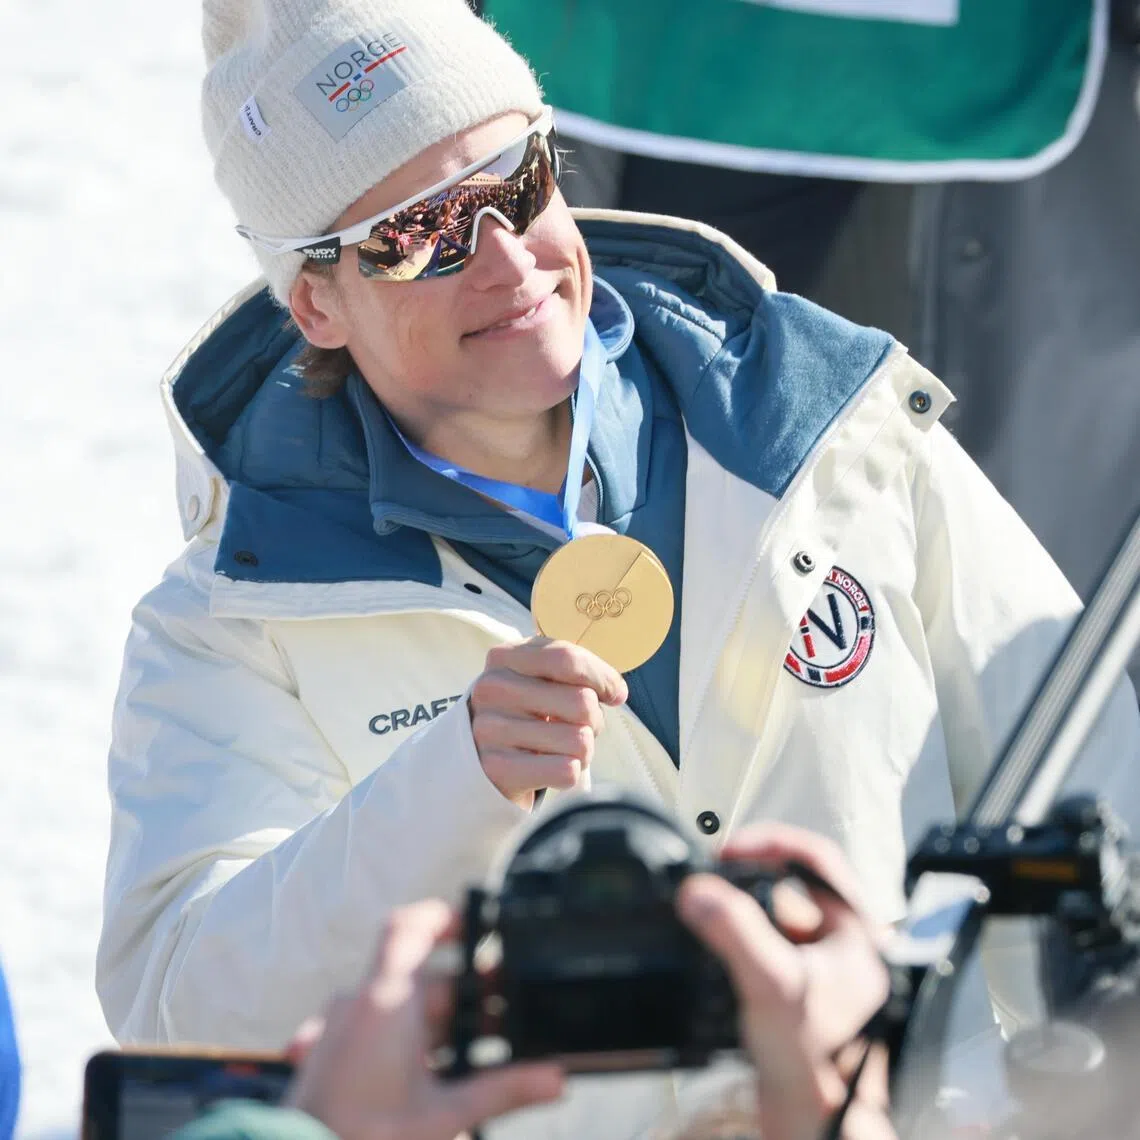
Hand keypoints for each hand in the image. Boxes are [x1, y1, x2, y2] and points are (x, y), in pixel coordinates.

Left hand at [285, 900, 563, 1139]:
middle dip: (464, 993)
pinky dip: (411, 1038)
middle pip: (422, 977)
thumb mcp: (444, 1115)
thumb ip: (503, 1091)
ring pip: (401, 1003)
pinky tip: (434, 1073)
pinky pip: (379, 1026)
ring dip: (439, 1020)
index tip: (478, 925)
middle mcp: (361, 1003)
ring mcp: (343, 1026)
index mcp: (386, 1000)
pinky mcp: (334, 1052)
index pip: (410, 926)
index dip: (445, 916)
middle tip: (502, 1014)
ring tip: (473, 1051)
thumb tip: (554, 1078)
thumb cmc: (364, 1138)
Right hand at [468, 638, 627, 809]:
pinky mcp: (497, 768)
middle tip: (575, 726)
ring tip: (561, 748)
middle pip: (581, 701)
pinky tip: (551, 768)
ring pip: (579, 740)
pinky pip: (566, 771)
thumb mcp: (543, 678)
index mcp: (505, 657)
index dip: (602, 678)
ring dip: (583, 750)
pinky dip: (570, 773)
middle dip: (593, 719)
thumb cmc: (526, 711)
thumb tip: (616, 692)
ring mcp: (490, 729)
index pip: (567, 659)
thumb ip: (579, 672)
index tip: (614, 694)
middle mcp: (492, 689)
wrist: (481, 758)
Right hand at [677, 824, 893, 1139]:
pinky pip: (760, 940)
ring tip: (709, 917)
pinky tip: (716, 950)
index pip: (816, 856)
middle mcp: (841, 940)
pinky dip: (735, 936)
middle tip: (710, 886)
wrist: (815, 1119)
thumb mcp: (774, 985)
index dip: (769, 843)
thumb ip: (736, 932)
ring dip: (737, 910)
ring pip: (771, 912)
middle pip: (787, 882)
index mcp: (857, 928)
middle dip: (744, 881)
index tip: (728, 851)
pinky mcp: (794, 983)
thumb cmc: (819, 1063)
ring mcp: (817, 963)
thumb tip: (698, 891)